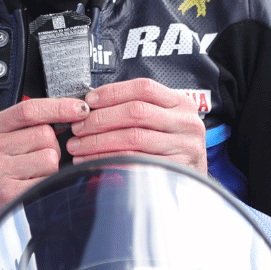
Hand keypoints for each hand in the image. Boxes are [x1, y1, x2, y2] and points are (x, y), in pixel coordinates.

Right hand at [0, 97, 89, 245]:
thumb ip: (22, 128)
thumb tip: (66, 113)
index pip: (28, 110)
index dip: (59, 107)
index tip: (80, 108)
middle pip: (44, 135)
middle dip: (49, 148)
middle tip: (31, 163)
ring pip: (50, 158)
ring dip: (48, 170)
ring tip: (27, 178)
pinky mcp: (9, 194)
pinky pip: (48, 180)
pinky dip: (47, 185)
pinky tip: (30, 190)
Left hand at [66, 78, 205, 171]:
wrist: (193, 182)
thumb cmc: (169, 146)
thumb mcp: (163, 120)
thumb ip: (137, 107)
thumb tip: (91, 105)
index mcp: (181, 103)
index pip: (143, 87)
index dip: (112, 92)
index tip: (88, 101)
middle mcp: (186, 122)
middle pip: (135, 112)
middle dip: (99, 119)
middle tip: (77, 127)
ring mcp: (184, 147)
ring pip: (132, 138)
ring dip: (97, 141)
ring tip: (77, 146)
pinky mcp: (174, 170)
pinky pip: (134, 161)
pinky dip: (107, 159)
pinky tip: (90, 161)